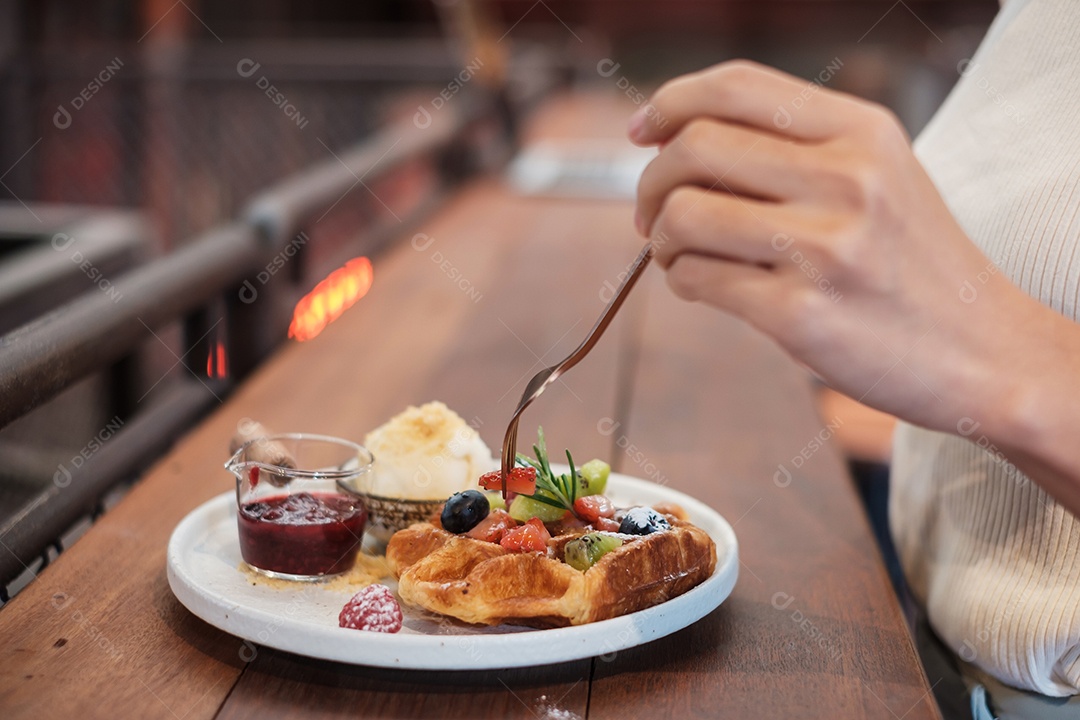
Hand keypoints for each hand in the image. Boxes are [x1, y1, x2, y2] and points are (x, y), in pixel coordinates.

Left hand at [630, 60, 1059, 437]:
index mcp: (861, 132)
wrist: (981, 354)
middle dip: (651, 183)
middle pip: (694, 148)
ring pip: (683, 214)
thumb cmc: (913, 266)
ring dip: (660, 239)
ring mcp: (823, 247)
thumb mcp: (880, 177)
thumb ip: (795, 150)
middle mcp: (845, 179)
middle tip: (652, 214)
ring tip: (678, 255)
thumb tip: (678, 143)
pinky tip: (703, 286)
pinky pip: (697, 278)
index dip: (670, 102)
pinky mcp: (798, 313)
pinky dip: (682, 281)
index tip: (643, 131)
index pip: (736, 86)